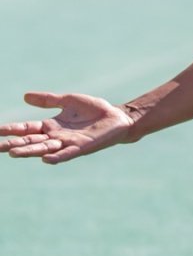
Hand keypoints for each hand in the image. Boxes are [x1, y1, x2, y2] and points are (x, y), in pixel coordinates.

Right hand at [0, 92, 134, 164]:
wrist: (117, 117)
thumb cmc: (94, 109)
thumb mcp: (68, 100)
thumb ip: (48, 100)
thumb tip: (24, 96)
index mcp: (51, 126)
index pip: (26, 128)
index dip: (11, 130)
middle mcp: (56, 137)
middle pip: (31, 141)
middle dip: (14, 144)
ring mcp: (68, 143)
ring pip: (44, 148)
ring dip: (29, 151)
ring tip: (13, 153)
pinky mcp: (82, 147)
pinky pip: (66, 153)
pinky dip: (56, 156)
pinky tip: (45, 159)